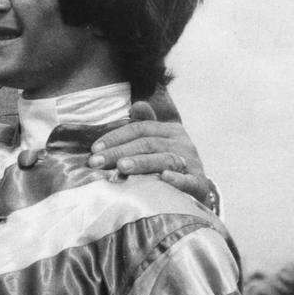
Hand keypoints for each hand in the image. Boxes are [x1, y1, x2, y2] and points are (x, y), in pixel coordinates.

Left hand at [88, 101, 216, 209]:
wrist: (196, 189)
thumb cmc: (167, 162)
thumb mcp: (156, 142)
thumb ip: (144, 125)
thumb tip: (137, 105)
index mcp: (170, 131)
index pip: (139, 129)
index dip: (115, 137)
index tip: (94, 149)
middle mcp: (182, 144)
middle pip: (147, 144)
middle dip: (119, 152)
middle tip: (97, 162)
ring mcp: (192, 163)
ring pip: (165, 159)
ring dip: (142, 163)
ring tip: (121, 167)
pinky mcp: (199, 184)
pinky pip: (189, 180)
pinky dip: (177, 179)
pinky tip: (164, 178)